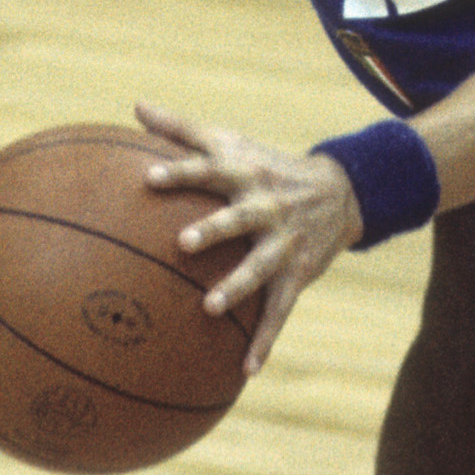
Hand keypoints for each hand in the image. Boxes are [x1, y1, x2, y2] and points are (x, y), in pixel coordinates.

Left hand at [135, 100, 361, 374]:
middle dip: (213, 229)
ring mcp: (282, 243)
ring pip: (259, 267)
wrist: (339, 191)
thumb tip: (136, 105)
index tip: (149, 177)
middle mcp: (264, 207)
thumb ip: (182, 129)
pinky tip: (247, 370)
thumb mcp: (231, 141)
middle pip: (237, 218)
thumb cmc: (265, 164)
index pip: (207, 170)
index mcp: (243, 174)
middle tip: (183, 241)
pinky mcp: (296, 274)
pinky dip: (265, 341)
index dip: (180, 172)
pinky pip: (280, 311)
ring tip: (211, 308)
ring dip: (237, 287)